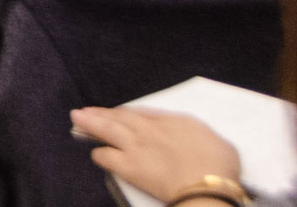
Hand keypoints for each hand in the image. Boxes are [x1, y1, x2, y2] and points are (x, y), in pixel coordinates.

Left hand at [71, 107, 242, 200]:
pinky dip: (99, 154)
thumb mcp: (218, 142)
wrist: (206, 185)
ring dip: (91, 124)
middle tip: (85, 111)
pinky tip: (95, 154)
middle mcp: (151, 129)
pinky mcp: (129, 166)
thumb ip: (201, 137)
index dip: (128, 112)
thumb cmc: (219, 166)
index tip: (119, 112)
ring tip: (77, 119)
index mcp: (174, 121)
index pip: (144, 112)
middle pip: (121, 117)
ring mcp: (137, 146)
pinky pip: (107, 157)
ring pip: (108, 130)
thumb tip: (198, 140)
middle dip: (102, 113)